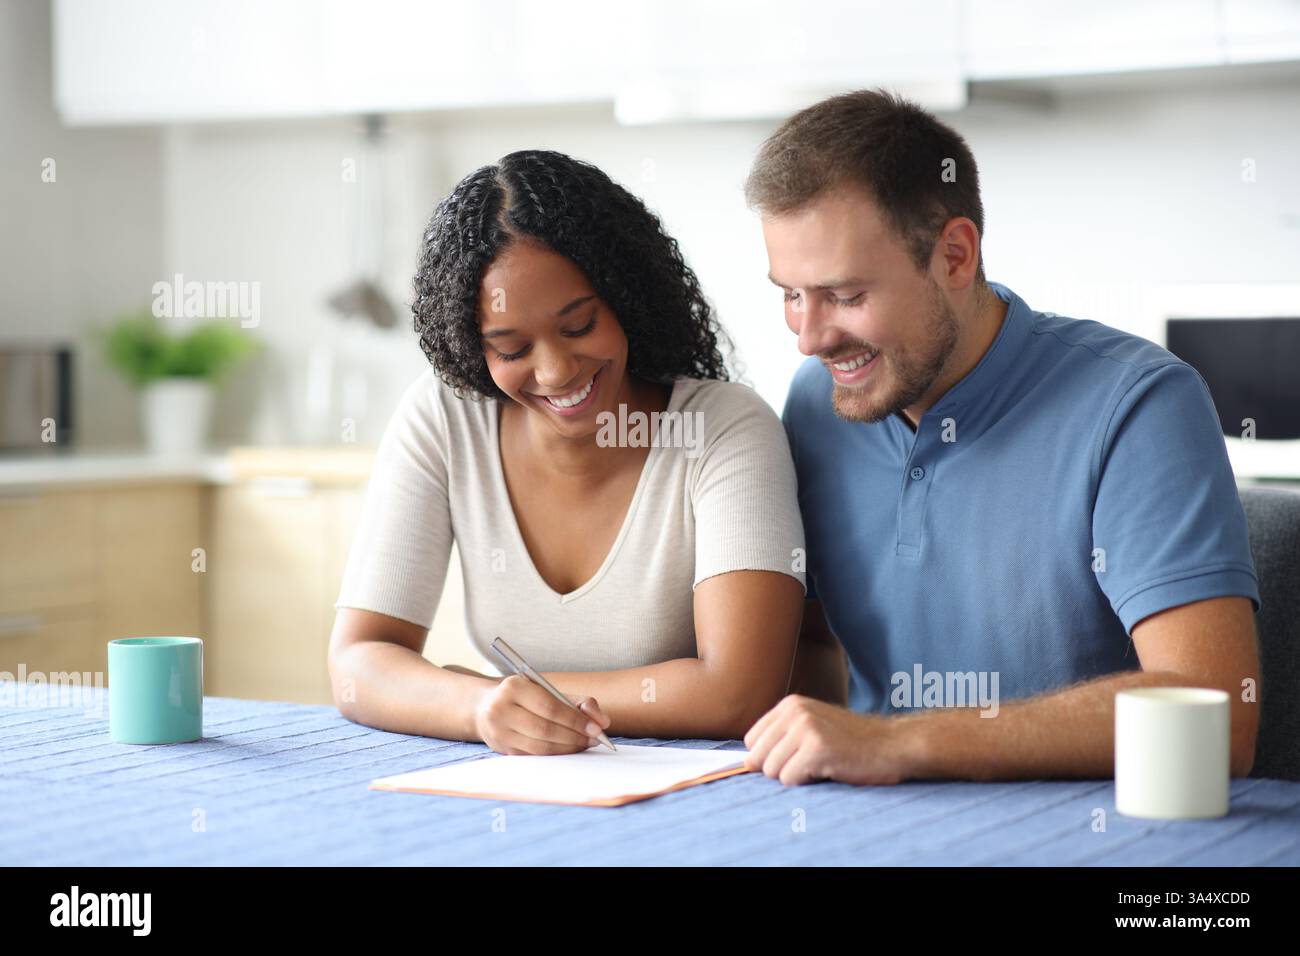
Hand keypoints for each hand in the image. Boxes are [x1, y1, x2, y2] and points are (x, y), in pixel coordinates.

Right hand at [473, 674, 611, 755]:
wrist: (485, 707)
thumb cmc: (525, 697)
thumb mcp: (549, 691)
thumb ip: (579, 702)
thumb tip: (603, 722)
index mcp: (514, 687)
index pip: (550, 707)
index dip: (575, 720)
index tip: (596, 729)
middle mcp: (501, 709)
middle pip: (545, 730)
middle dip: (574, 737)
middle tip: (594, 740)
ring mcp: (498, 731)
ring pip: (539, 746)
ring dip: (567, 748)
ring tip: (584, 745)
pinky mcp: (501, 748)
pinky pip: (534, 755)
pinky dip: (555, 754)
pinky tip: (568, 749)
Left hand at [742, 694, 914, 785]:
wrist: (893, 745)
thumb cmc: (851, 743)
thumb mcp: (812, 728)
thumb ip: (780, 739)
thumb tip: (745, 764)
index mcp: (790, 704)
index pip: (751, 740)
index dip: (769, 756)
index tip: (794, 758)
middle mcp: (794, 711)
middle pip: (757, 756)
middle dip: (778, 769)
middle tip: (809, 764)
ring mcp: (805, 728)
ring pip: (771, 770)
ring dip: (794, 776)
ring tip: (821, 766)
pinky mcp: (817, 749)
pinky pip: (789, 779)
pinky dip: (805, 783)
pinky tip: (828, 770)